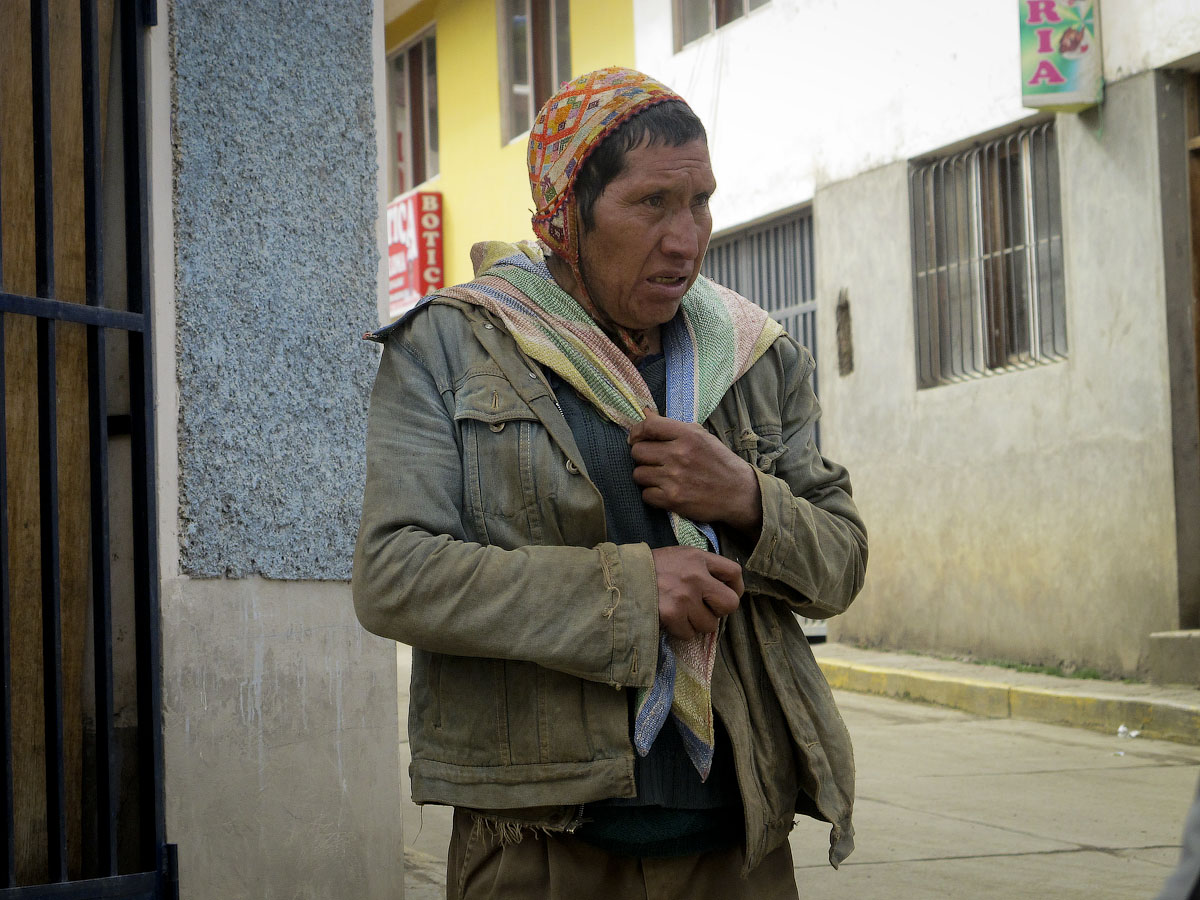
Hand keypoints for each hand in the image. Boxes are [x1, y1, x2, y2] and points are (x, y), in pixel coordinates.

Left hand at [629, 408, 762, 531]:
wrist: (739, 493)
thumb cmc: (719, 462)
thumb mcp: (701, 436)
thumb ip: (672, 426)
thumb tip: (645, 413)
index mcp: (688, 435)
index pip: (648, 426)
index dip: (636, 432)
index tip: (636, 438)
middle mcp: (679, 454)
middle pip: (637, 452)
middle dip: (642, 456)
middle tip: (654, 461)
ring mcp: (675, 478)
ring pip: (638, 474)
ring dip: (647, 476)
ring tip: (661, 477)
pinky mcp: (673, 499)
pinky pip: (646, 495)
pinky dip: (653, 494)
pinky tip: (665, 491)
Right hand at [652, 546, 742, 640]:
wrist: (619, 578)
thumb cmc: (650, 568)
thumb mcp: (679, 556)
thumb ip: (701, 567)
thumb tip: (723, 589)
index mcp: (698, 557)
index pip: (734, 572)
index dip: (736, 587)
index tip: (728, 594)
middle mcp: (695, 576)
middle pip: (730, 603)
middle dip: (719, 611)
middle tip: (705, 609)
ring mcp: (684, 597)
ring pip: (709, 624)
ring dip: (697, 623)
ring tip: (682, 614)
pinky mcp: (672, 615)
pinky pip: (689, 634)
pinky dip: (681, 631)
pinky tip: (670, 619)